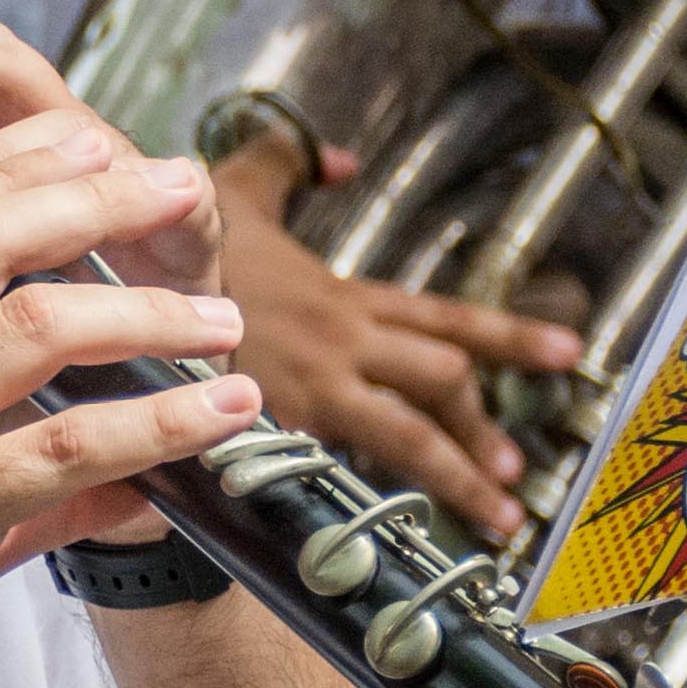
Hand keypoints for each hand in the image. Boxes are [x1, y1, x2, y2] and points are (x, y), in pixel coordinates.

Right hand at [0, 0, 255, 687]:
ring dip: (148, 311)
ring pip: (34, 325)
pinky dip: (156, 422)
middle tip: (171, 187)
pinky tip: (215, 413)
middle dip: (90, 200)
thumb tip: (104, 480)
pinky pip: (64, 448)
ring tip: (222, 322)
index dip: (11, 173)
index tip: (87, 152)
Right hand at [203, 130, 582, 536]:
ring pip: (411, 432)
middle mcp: (343, 341)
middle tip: (516, 471)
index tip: (567, 354)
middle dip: (485, 426)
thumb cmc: (174, 250)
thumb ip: (290, 164)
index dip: (513, 336)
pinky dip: (374, 501)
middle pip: (444, 379)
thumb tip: (338, 156)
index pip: (448, 316)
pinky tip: (393, 531)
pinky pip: (344, 470)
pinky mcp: (277, 428)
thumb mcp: (235, 189)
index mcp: (344, 297)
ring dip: (460, 475)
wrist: (118, 288)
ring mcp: (313, 387)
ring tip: (497, 515)